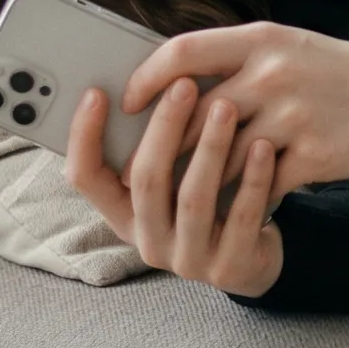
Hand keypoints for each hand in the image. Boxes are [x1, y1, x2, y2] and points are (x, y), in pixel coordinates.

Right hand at [67, 80, 282, 296]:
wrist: (256, 260)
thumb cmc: (212, 204)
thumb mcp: (177, 180)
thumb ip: (161, 147)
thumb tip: (156, 79)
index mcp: (124, 216)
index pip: (86, 178)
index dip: (84, 136)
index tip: (96, 93)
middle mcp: (148, 242)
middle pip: (145, 181)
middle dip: (164, 128)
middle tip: (183, 85)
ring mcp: (189, 260)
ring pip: (193, 198)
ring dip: (210, 148)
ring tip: (226, 106)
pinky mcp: (231, 268)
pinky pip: (241, 217)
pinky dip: (253, 179)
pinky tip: (264, 146)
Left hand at [124, 22, 348, 194]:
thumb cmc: (326, 72)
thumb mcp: (280, 46)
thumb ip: (227, 60)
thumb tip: (164, 90)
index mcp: (260, 40)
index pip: (182, 54)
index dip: (146, 80)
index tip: (127, 103)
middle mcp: (274, 75)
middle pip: (195, 117)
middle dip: (166, 148)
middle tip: (142, 169)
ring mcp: (295, 116)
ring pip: (222, 159)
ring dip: (202, 181)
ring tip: (184, 194)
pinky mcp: (315, 156)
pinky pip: (261, 186)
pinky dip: (245, 201)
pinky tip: (234, 208)